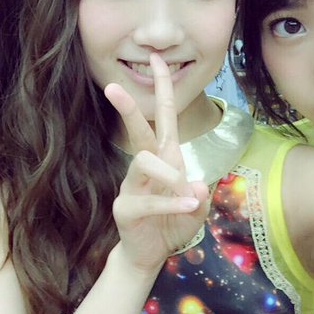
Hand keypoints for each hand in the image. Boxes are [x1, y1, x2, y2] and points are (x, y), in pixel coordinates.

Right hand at [105, 53, 209, 273]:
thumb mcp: (197, 208)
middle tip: (111, 87)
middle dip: (128, 108)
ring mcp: (132, 186)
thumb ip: (201, 195)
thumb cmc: (173, 223)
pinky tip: (189, 206)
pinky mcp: (125, 209)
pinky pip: (149, 200)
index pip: (164, 116)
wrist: (150, 254)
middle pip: (138, 130)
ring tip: (187, 195)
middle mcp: (147, 166)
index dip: (162, 87)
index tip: (156, 59)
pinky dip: (171, 203)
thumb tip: (199, 185)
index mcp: (166, 157)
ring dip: (169, 174)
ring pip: (144, 162)